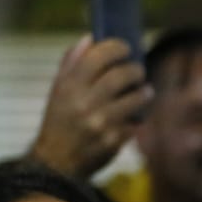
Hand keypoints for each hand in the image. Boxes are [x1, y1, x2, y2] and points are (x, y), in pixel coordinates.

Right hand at [28, 36, 150, 177]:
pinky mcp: (113, 142)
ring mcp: (100, 123)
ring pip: (135, 98)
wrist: (56, 163)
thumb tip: (90, 38)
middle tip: (138, 71)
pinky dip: (137, 118)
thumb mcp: (57, 90)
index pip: (98, 56)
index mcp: (69, 86)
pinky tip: (136, 115)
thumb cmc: (59, 121)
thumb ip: (72, 63)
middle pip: (121, 75)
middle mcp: (85, 103)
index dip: (116, 47)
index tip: (125, 48)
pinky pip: (135, 123)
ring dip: (144, 92)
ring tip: (145, 90)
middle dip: (135, 69)